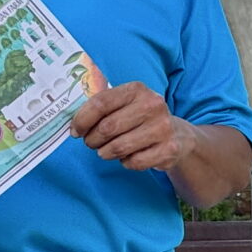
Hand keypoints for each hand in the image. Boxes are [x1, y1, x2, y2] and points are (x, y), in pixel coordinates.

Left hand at [69, 82, 194, 172]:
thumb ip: (101, 107)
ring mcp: (163, 127)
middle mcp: (153, 105)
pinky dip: (125, 162)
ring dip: (105, 153)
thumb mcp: (124, 104)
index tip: (75, 131)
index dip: (82, 119)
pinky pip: (134, 162)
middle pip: (108, 127)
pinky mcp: (169, 149)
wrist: (177, 134)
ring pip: (119, 147)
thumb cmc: (140, 118)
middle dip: (93, 139)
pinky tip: (128, 156)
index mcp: (137, 89)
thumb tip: (74, 125)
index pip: (101, 103)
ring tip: (106, 151)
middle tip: (91, 143)